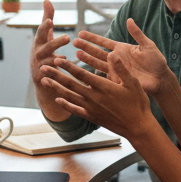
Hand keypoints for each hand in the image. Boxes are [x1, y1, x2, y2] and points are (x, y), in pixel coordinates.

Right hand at [30, 0, 72, 119]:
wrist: (40, 78)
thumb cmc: (44, 52)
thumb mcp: (45, 37)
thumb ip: (47, 18)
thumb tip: (47, 0)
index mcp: (39, 42)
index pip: (42, 33)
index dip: (45, 27)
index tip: (50, 21)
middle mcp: (38, 54)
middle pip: (46, 47)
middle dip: (56, 43)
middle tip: (67, 37)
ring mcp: (40, 67)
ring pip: (49, 63)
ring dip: (56, 60)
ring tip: (64, 58)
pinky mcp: (45, 79)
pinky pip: (53, 76)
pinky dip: (57, 74)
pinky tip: (65, 72)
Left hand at [40, 48, 155, 142]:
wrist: (138, 127)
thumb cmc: (138, 104)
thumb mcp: (133, 83)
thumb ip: (120, 68)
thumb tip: (111, 53)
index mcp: (103, 87)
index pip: (81, 74)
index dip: (68, 66)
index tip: (57, 59)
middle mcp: (93, 98)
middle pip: (70, 84)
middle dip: (55, 75)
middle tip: (42, 67)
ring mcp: (91, 108)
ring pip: (69, 96)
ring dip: (56, 88)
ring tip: (44, 81)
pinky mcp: (92, 117)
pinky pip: (75, 110)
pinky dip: (65, 104)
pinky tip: (57, 99)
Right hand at [74, 19, 171, 95]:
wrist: (160, 79)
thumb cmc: (156, 61)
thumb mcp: (147, 45)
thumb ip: (137, 34)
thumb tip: (129, 19)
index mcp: (122, 49)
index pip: (104, 42)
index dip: (93, 38)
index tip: (81, 33)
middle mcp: (116, 59)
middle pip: (97, 52)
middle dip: (86, 47)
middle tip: (73, 42)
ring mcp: (116, 69)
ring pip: (98, 63)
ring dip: (87, 59)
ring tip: (76, 54)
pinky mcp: (117, 80)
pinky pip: (104, 77)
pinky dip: (95, 75)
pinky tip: (85, 73)